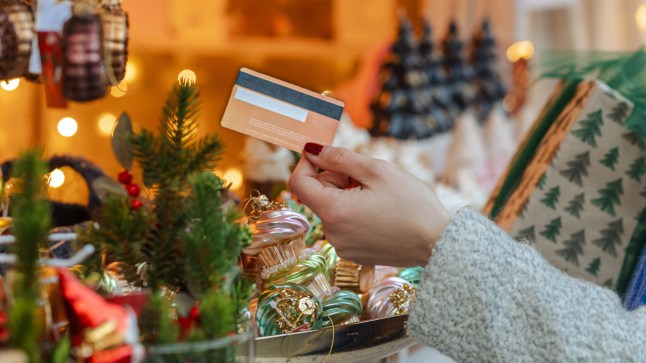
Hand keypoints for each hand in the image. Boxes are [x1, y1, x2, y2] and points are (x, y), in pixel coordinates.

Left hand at [288, 143, 450, 266]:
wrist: (438, 242)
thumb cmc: (412, 205)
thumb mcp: (377, 170)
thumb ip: (339, 158)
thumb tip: (312, 150)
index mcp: (333, 211)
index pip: (298, 182)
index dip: (307, 162)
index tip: (323, 153)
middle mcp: (332, 233)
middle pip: (318, 194)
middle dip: (337, 179)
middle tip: (367, 176)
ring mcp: (342, 246)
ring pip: (333, 208)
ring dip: (348, 195)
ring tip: (379, 196)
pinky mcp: (355, 253)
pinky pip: (344, 225)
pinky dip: (355, 213)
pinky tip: (381, 212)